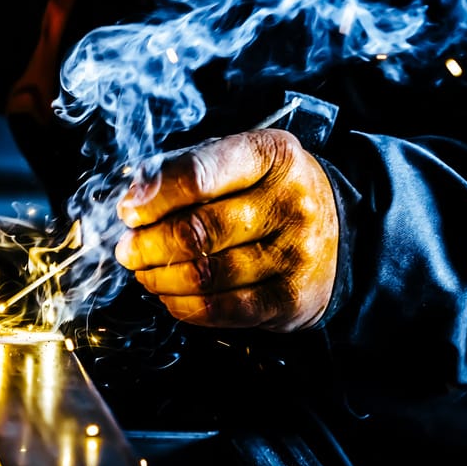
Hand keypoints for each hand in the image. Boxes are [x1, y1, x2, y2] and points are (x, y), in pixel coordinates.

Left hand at [114, 128, 338, 332]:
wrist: (338, 230)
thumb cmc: (265, 191)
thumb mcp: (235, 162)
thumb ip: (183, 174)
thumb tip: (133, 202)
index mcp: (271, 155)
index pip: (199, 175)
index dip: (153, 197)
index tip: (129, 211)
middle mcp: (290, 202)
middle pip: (197, 231)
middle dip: (148, 244)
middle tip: (129, 249)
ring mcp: (296, 253)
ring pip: (205, 274)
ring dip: (160, 277)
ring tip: (145, 270)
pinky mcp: (292, 298)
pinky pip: (223, 309)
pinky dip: (184, 305)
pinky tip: (171, 295)